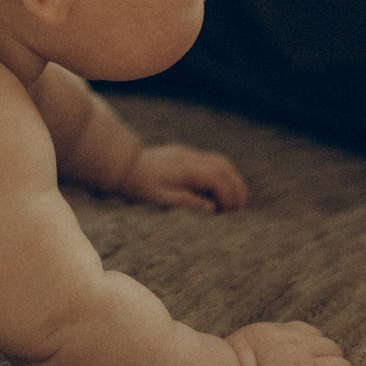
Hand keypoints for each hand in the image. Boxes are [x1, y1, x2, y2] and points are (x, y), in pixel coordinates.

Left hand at [117, 143, 248, 211]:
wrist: (123, 167)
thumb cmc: (140, 187)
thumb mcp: (161, 200)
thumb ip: (188, 203)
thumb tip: (212, 209)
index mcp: (185, 169)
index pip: (217, 178)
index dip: (229, 194)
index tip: (231, 212)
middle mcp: (189, 157)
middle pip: (224, 166)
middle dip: (237, 186)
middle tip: (241, 208)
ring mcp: (188, 153)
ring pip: (221, 161)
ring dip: (233, 179)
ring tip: (236, 200)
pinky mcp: (185, 154)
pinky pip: (211, 161)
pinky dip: (223, 175)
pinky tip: (221, 190)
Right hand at [226, 321, 362, 365]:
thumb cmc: (228, 361)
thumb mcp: (254, 337)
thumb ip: (274, 336)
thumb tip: (279, 339)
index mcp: (286, 335)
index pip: (317, 336)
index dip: (319, 350)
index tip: (315, 362)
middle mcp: (299, 350)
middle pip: (334, 351)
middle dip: (333, 364)